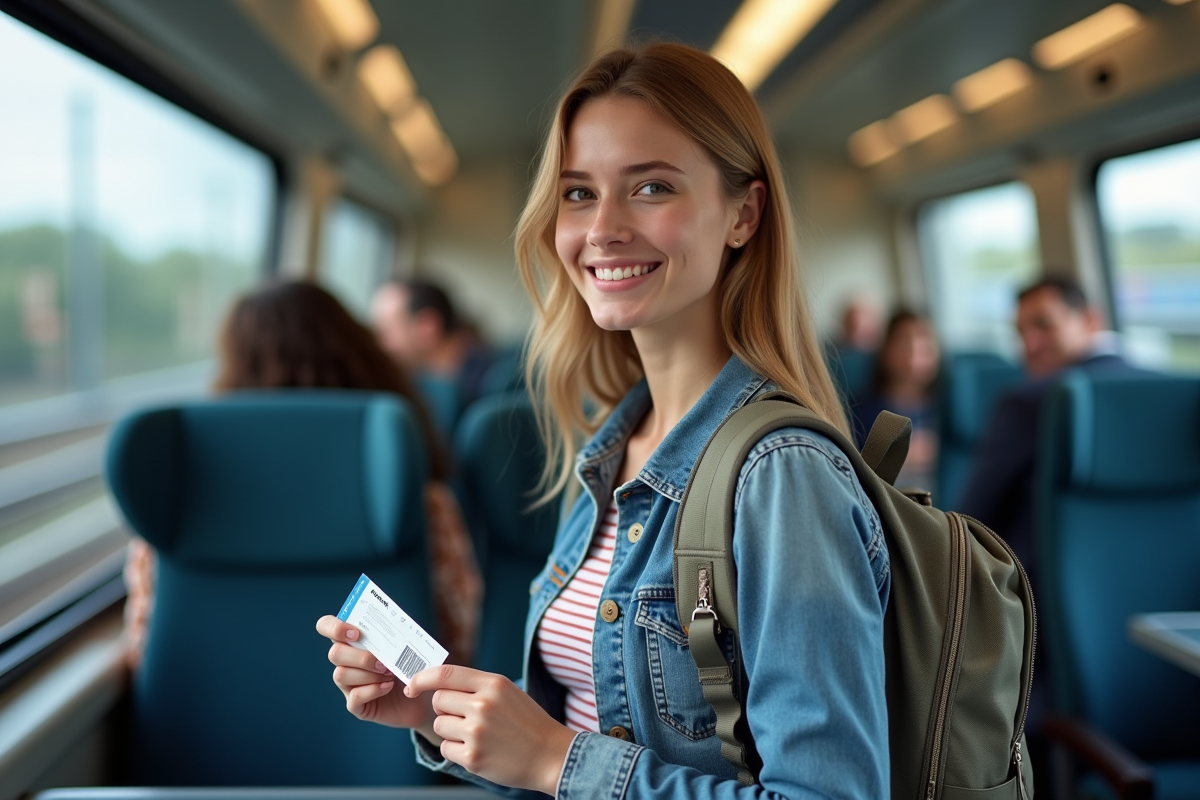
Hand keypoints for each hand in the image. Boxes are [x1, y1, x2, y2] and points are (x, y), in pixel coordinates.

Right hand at [315, 615, 436, 734]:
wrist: (420, 696)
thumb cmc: (409, 666)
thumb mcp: (405, 645)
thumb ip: (396, 632)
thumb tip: (396, 621)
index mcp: (352, 641)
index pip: (326, 626)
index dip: (334, 627)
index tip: (356, 633)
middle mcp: (345, 662)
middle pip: (334, 653)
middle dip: (360, 657)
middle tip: (383, 662)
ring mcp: (348, 685)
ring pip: (341, 675)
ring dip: (368, 674)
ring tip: (389, 675)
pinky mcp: (356, 706)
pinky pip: (354, 697)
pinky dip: (373, 690)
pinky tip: (388, 687)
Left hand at [406, 664, 576, 794]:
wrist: (550, 754)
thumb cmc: (526, 722)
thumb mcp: (507, 692)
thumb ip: (476, 685)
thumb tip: (439, 681)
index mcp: (492, 684)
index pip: (445, 674)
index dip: (421, 678)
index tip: (410, 686)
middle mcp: (483, 705)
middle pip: (438, 700)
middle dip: (445, 708)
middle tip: (466, 716)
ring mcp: (477, 732)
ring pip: (439, 724)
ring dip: (450, 730)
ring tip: (476, 735)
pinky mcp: (474, 757)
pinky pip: (445, 748)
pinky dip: (455, 750)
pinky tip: (477, 750)